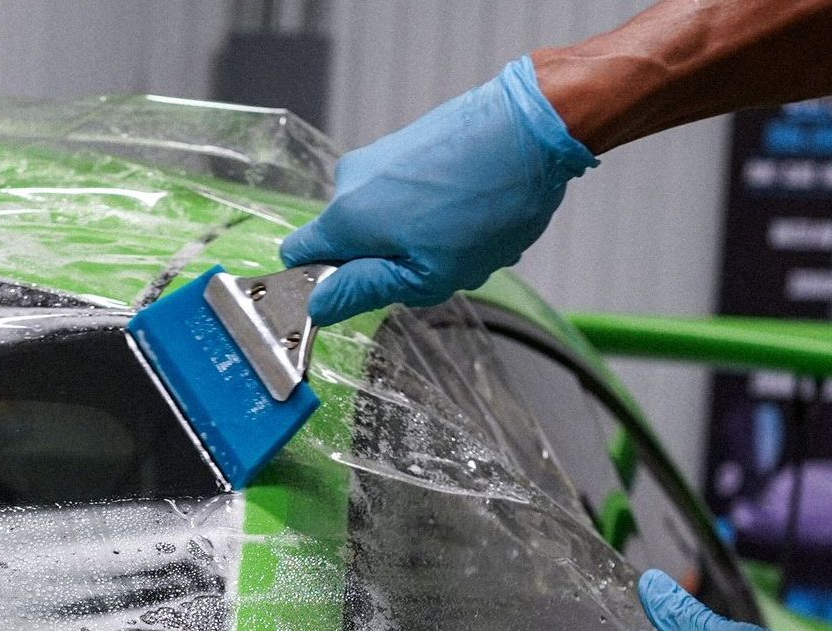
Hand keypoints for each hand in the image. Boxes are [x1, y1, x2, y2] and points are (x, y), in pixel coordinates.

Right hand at [279, 55, 595, 326]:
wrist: (534, 124)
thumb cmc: (486, 203)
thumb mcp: (426, 274)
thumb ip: (364, 292)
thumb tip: (318, 305)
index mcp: (345, 218)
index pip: (296, 259)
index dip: (323, 285)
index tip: (363, 294)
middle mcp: (352, 181)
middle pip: (349, 244)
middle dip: (389, 265)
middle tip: (439, 267)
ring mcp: (380, 158)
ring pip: (386, 222)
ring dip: (422, 242)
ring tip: (468, 238)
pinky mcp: (407, 144)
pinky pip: (408, 196)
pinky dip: (438, 214)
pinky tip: (475, 214)